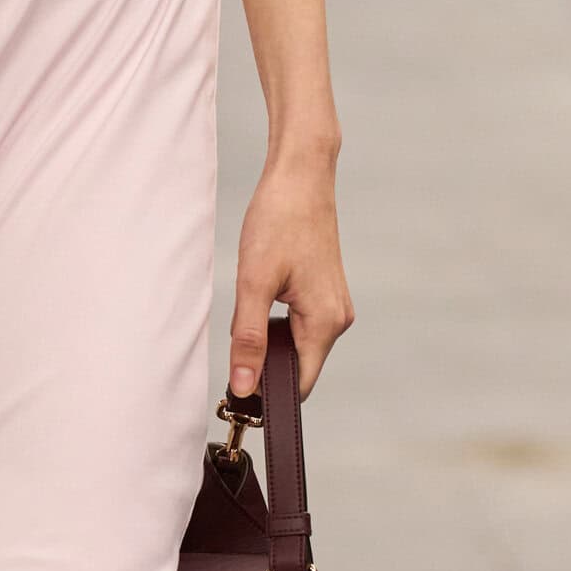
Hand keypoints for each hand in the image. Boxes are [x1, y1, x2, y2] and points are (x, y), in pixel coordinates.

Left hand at [227, 151, 353, 399]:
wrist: (300, 175)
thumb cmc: (280, 219)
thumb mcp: (254, 281)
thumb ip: (248, 338)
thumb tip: (244, 386)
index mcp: (325, 323)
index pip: (300, 385)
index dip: (269, 395)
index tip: (236, 394)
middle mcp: (337, 319)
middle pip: (299, 367)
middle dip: (266, 368)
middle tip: (232, 352)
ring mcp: (333, 305)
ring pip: (297, 345)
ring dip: (269, 343)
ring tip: (245, 317)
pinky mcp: (325, 292)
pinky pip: (300, 325)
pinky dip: (277, 324)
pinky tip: (260, 300)